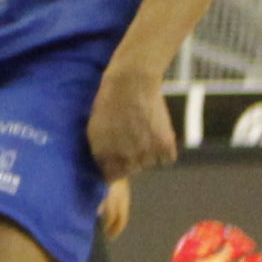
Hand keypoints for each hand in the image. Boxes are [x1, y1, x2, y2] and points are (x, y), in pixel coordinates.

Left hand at [91, 57, 179, 189]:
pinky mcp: (165, 145)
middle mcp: (125, 158)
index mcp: (104, 155)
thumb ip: (100, 150)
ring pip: (149, 164)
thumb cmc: (109, 102)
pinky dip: (164, 151)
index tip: (115, 163)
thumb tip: (104, 166)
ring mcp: (146, 153)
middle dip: (130, 161)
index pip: (110, 178)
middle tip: (131, 140)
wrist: (131, 83)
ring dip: (147, 154)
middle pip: (131, 171)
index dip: (112, 170)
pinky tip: (157, 136)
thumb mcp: (95, 128)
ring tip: (142, 132)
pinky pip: (167, 159)